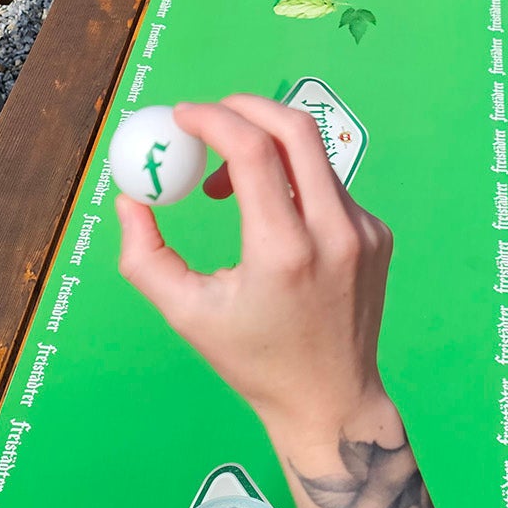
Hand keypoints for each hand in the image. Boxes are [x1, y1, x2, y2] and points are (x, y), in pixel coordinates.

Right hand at [119, 96, 393, 451]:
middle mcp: (333, 233)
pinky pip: (328, 185)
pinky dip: (291, 181)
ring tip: (224, 187)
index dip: (212, 119)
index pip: (252, 151)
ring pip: (312, 155)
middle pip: (295, 128)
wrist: (331, 400)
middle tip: (208, 116)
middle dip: (245, 107)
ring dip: (264, 149)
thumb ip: (144, 255)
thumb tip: (130, 198)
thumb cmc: (253, 361)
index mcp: (284, 252)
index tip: (181, 116)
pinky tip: (269, 221)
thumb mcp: (185, 314)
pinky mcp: (378, 235)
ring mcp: (364, 231)